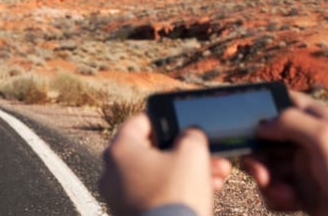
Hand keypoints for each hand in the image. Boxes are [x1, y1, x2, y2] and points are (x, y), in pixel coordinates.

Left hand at [99, 113, 231, 215]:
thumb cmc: (175, 195)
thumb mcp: (192, 152)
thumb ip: (191, 134)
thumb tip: (189, 134)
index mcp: (120, 148)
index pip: (141, 121)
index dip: (166, 120)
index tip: (183, 125)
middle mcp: (112, 171)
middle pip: (153, 151)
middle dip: (186, 152)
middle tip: (208, 155)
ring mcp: (118, 195)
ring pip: (157, 174)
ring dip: (186, 172)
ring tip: (215, 177)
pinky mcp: (129, 214)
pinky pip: (154, 194)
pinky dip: (175, 191)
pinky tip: (202, 194)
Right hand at [242, 92, 327, 215]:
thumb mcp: (324, 136)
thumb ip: (290, 121)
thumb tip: (261, 124)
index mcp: (315, 119)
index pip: (281, 102)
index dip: (260, 107)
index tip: (240, 121)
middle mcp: (307, 142)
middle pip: (265, 140)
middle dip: (257, 155)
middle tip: (260, 171)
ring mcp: (304, 169)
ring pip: (267, 168)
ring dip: (266, 181)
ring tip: (283, 193)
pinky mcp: (304, 195)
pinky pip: (276, 192)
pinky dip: (277, 198)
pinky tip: (291, 203)